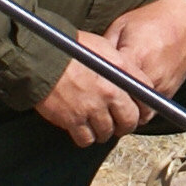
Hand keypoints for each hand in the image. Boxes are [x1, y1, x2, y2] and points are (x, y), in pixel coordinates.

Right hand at [34, 31, 150, 147]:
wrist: (40, 57)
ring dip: (104, 131)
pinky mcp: (73, 120)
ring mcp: (92, 107)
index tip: (139, 109)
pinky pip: (87, 139)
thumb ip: (119, 63)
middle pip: (130, 120)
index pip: (145, 94)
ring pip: (108, 132)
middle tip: (118, 123)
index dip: (144, 105)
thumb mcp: (102, 46)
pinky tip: (81, 130)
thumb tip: (128, 76)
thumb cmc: (68, 48)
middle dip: (126, 124)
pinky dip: (85, 137)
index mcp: (120, 71)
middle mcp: (110, 91)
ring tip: (96, 124)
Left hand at [99, 0, 185, 106]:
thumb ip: (106, 48)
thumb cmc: (153, 19)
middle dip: (112, 108)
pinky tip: (134, 97)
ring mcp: (163, 86)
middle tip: (101, 105)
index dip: (98, 92)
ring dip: (128, 111)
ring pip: (140, 113)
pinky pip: (153, 109)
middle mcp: (151, 76)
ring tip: (118, 104)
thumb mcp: (122, 26)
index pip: (111, 86)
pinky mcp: (171, 91)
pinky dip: (141, 107)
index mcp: (135, 58)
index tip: (90, 92)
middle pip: (125, 105)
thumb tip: (88, 63)